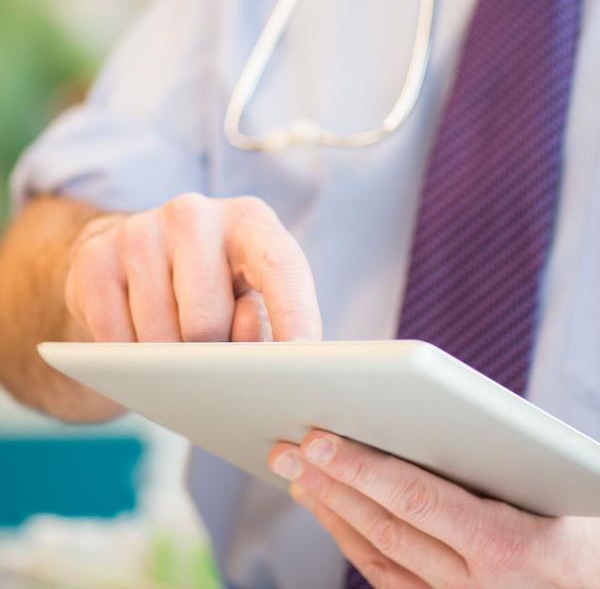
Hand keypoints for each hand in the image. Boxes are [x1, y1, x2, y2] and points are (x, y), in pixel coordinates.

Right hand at [65, 192, 320, 343]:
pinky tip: (137, 338)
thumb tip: (261, 358)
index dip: (295, 315)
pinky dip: (128, 357)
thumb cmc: (211, 290)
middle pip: (208, 322)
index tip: (305, 361)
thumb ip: (262, 326)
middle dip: (211, 360)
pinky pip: (114, 338)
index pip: (280, 267)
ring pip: (159, 337)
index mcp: (250, 221)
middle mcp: (195, 214)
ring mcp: (140, 230)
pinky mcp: (95, 257)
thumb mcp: (248, 300)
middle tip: (211, 357)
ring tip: (174, 343)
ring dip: (167, 363)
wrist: (133, 262)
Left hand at [269, 431, 599, 587]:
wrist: (594, 586)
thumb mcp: (549, 484)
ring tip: (296, 474)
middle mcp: (477, 586)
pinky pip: (388, 579)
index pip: (414, 500)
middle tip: (286, 447)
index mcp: (506, 545)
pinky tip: (332, 512)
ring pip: (378, 557)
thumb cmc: (578, 521)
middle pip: (384, 528)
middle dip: (328, 484)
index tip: (317, 438)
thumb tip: (412, 421)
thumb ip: (487, 459)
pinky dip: (354, 543)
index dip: (359, 468)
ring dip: (331, 512)